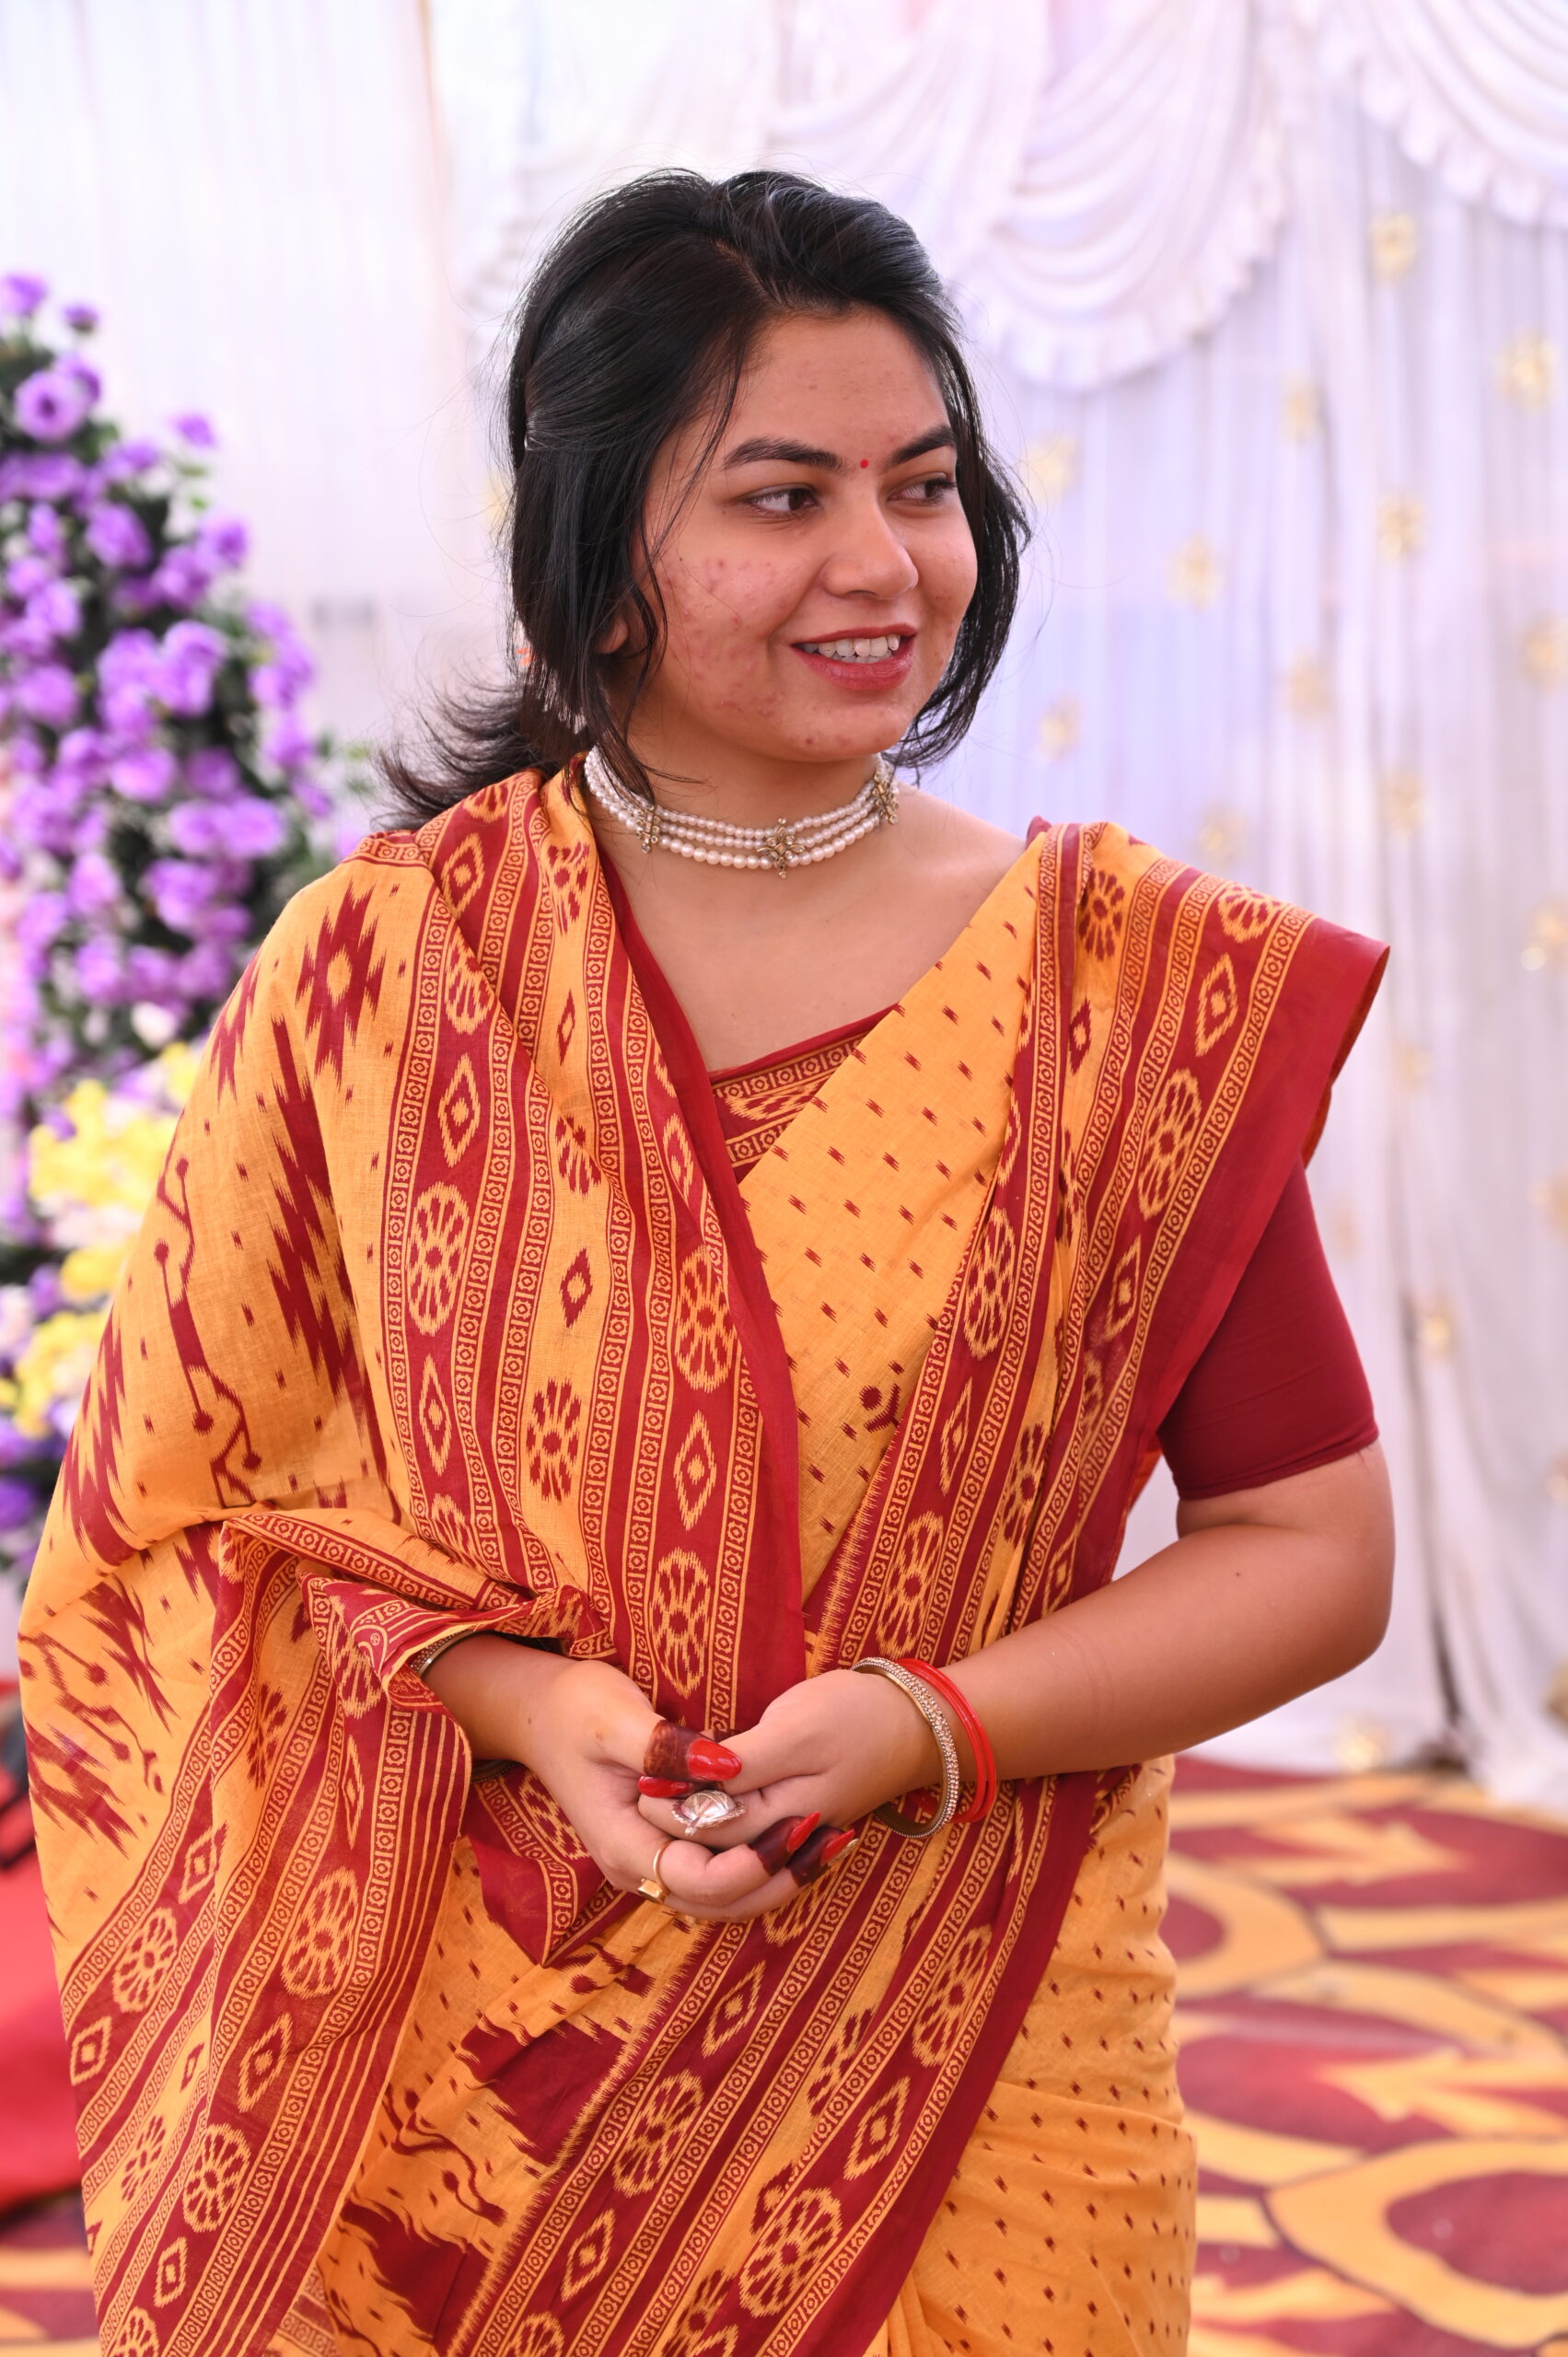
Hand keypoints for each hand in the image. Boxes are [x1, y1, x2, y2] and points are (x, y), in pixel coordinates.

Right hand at [429, 1641, 859, 1922]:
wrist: (541, 1712)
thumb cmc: (575, 1708)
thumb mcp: (613, 1717)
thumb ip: (663, 1748)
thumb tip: (721, 1765)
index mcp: (624, 1846)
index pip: (699, 1881)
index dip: (752, 1864)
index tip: (796, 1828)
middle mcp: (639, 1869)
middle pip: (722, 1904)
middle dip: (780, 1879)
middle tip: (835, 1841)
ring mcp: (651, 1864)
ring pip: (726, 1897)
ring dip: (778, 1877)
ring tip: (833, 1844)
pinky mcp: (665, 1848)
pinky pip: (720, 1874)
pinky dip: (761, 1863)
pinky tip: (801, 1836)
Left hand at [636, 1667, 938, 1866]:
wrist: (921, 1723)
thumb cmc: (858, 1715)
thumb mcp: (796, 1728)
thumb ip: (742, 1763)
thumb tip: (691, 1784)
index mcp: (780, 1818)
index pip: (703, 1826)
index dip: (666, 1804)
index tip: (638, 1777)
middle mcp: (785, 1841)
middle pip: (713, 1848)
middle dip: (674, 1825)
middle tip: (640, 1790)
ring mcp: (795, 1836)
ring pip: (730, 1852)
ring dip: (694, 1833)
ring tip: (661, 1801)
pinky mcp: (801, 1822)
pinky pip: (751, 1844)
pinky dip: (721, 1833)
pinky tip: (701, 1815)